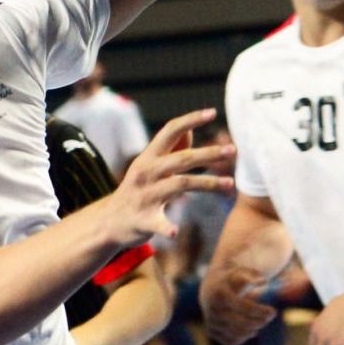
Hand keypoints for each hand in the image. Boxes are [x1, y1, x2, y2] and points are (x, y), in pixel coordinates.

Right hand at [105, 109, 236, 246]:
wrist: (110, 222)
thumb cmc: (136, 190)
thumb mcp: (148, 166)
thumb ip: (169, 149)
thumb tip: (189, 130)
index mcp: (148, 157)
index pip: (169, 131)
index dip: (190, 119)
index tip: (212, 112)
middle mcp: (146, 172)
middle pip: (182, 159)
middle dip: (208, 154)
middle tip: (233, 150)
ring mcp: (144, 196)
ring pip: (179, 185)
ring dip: (207, 183)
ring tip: (230, 185)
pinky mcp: (143, 220)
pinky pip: (158, 223)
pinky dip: (166, 228)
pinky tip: (175, 232)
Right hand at [202, 265, 278, 344]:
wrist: (211, 287)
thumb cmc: (233, 279)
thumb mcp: (242, 272)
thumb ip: (254, 276)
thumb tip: (264, 282)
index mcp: (220, 293)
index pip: (244, 307)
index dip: (261, 311)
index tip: (273, 312)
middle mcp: (212, 309)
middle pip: (241, 323)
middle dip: (259, 322)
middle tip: (269, 318)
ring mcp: (210, 321)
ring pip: (236, 334)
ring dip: (252, 330)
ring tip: (260, 323)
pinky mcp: (211, 331)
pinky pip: (230, 341)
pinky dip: (243, 338)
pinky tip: (251, 331)